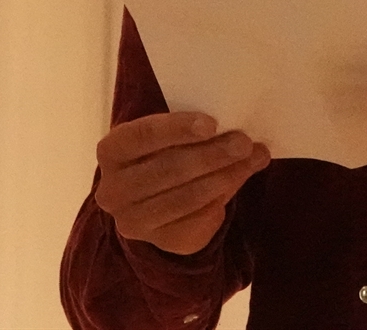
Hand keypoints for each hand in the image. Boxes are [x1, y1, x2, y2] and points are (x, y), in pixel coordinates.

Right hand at [94, 112, 270, 255]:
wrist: (151, 199)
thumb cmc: (162, 153)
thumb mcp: (168, 136)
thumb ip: (197, 132)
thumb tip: (242, 135)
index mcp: (112, 151)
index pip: (143, 136)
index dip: (177, 129)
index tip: (211, 124)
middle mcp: (113, 190)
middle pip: (168, 170)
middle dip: (211, 155)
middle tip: (244, 142)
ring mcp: (134, 222)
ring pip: (186, 198)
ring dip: (225, 177)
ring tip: (253, 158)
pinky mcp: (161, 242)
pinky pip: (198, 221)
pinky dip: (222, 199)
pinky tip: (238, 181)